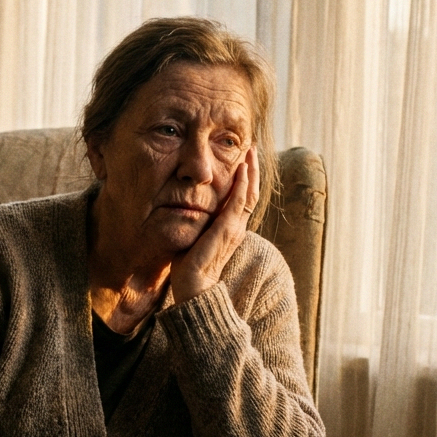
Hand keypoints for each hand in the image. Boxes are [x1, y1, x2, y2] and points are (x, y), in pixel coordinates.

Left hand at [170, 146, 258, 303]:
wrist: (194, 288)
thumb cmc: (189, 267)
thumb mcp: (194, 237)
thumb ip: (196, 223)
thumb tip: (184, 208)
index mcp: (230, 229)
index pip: (242, 199)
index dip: (245, 179)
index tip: (243, 161)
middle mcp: (237, 226)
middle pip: (251, 192)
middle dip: (252, 169)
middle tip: (252, 148)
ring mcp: (234, 228)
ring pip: (249, 193)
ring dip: (251, 170)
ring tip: (251, 151)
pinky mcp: (228, 229)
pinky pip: (239, 202)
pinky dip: (243, 184)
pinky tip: (243, 168)